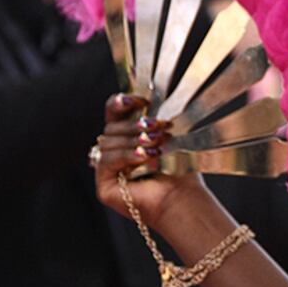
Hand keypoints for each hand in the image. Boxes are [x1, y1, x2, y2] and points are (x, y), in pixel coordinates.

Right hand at [93, 93, 214, 227]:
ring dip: (134, 142)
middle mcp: (114, 153)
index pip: (113, 112)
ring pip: (108, 143)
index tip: (141, 99)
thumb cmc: (180, 168)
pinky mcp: (104, 186)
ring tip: (157, 146)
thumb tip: (144, 88)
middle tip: (160, 128)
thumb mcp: (168, 135)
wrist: (184, 197)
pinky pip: (106, 161)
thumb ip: (153, 115)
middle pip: (111, 128)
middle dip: (135, 126)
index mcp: (127, 137)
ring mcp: (107, 171)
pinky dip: (126, 156)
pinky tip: (144, 157)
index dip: (121, 102)